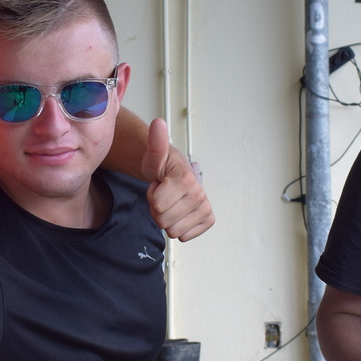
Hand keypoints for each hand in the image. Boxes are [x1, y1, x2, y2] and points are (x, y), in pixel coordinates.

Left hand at [140, 118, 214, 241]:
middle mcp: (200, 194)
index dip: (152, 197)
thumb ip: (155, 142)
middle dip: (158, 209)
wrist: (174, 175)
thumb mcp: (154, 156)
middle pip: (163, 220)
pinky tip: (179, 212)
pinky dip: (178, 227)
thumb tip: (158, 123)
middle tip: (163, 195)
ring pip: (172, 231)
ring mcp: (205, 208)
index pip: (157, 205)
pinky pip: (184, 237)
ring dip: (167, 218)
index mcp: (186, 180)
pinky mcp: (207, 220)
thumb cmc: (161, 167)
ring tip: (170, 202)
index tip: (158, 186)